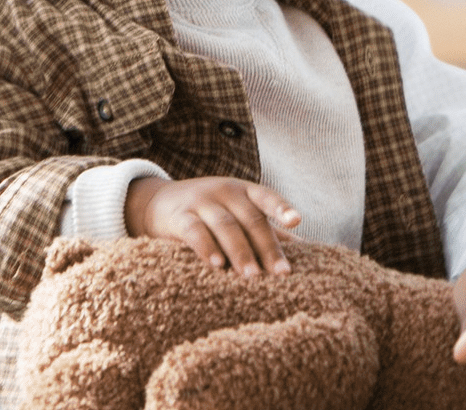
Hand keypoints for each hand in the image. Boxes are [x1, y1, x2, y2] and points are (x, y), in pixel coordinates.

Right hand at [124, 176, 298, 275]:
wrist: (157, 203)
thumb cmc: (209, 212)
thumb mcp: (237, 213)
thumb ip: (267, 229)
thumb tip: (308, 250)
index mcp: (243, 191)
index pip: (266, 197)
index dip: (282, 208)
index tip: (297, 221)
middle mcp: (224, 191)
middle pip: (250, 218)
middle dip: (266, 247)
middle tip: (280, 274)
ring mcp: (200, 201)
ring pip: (225, 225)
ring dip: (240, 252)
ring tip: (252, 276)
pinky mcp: (179, 215)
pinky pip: (195, 231)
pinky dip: (207, 247)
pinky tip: (218, 265)